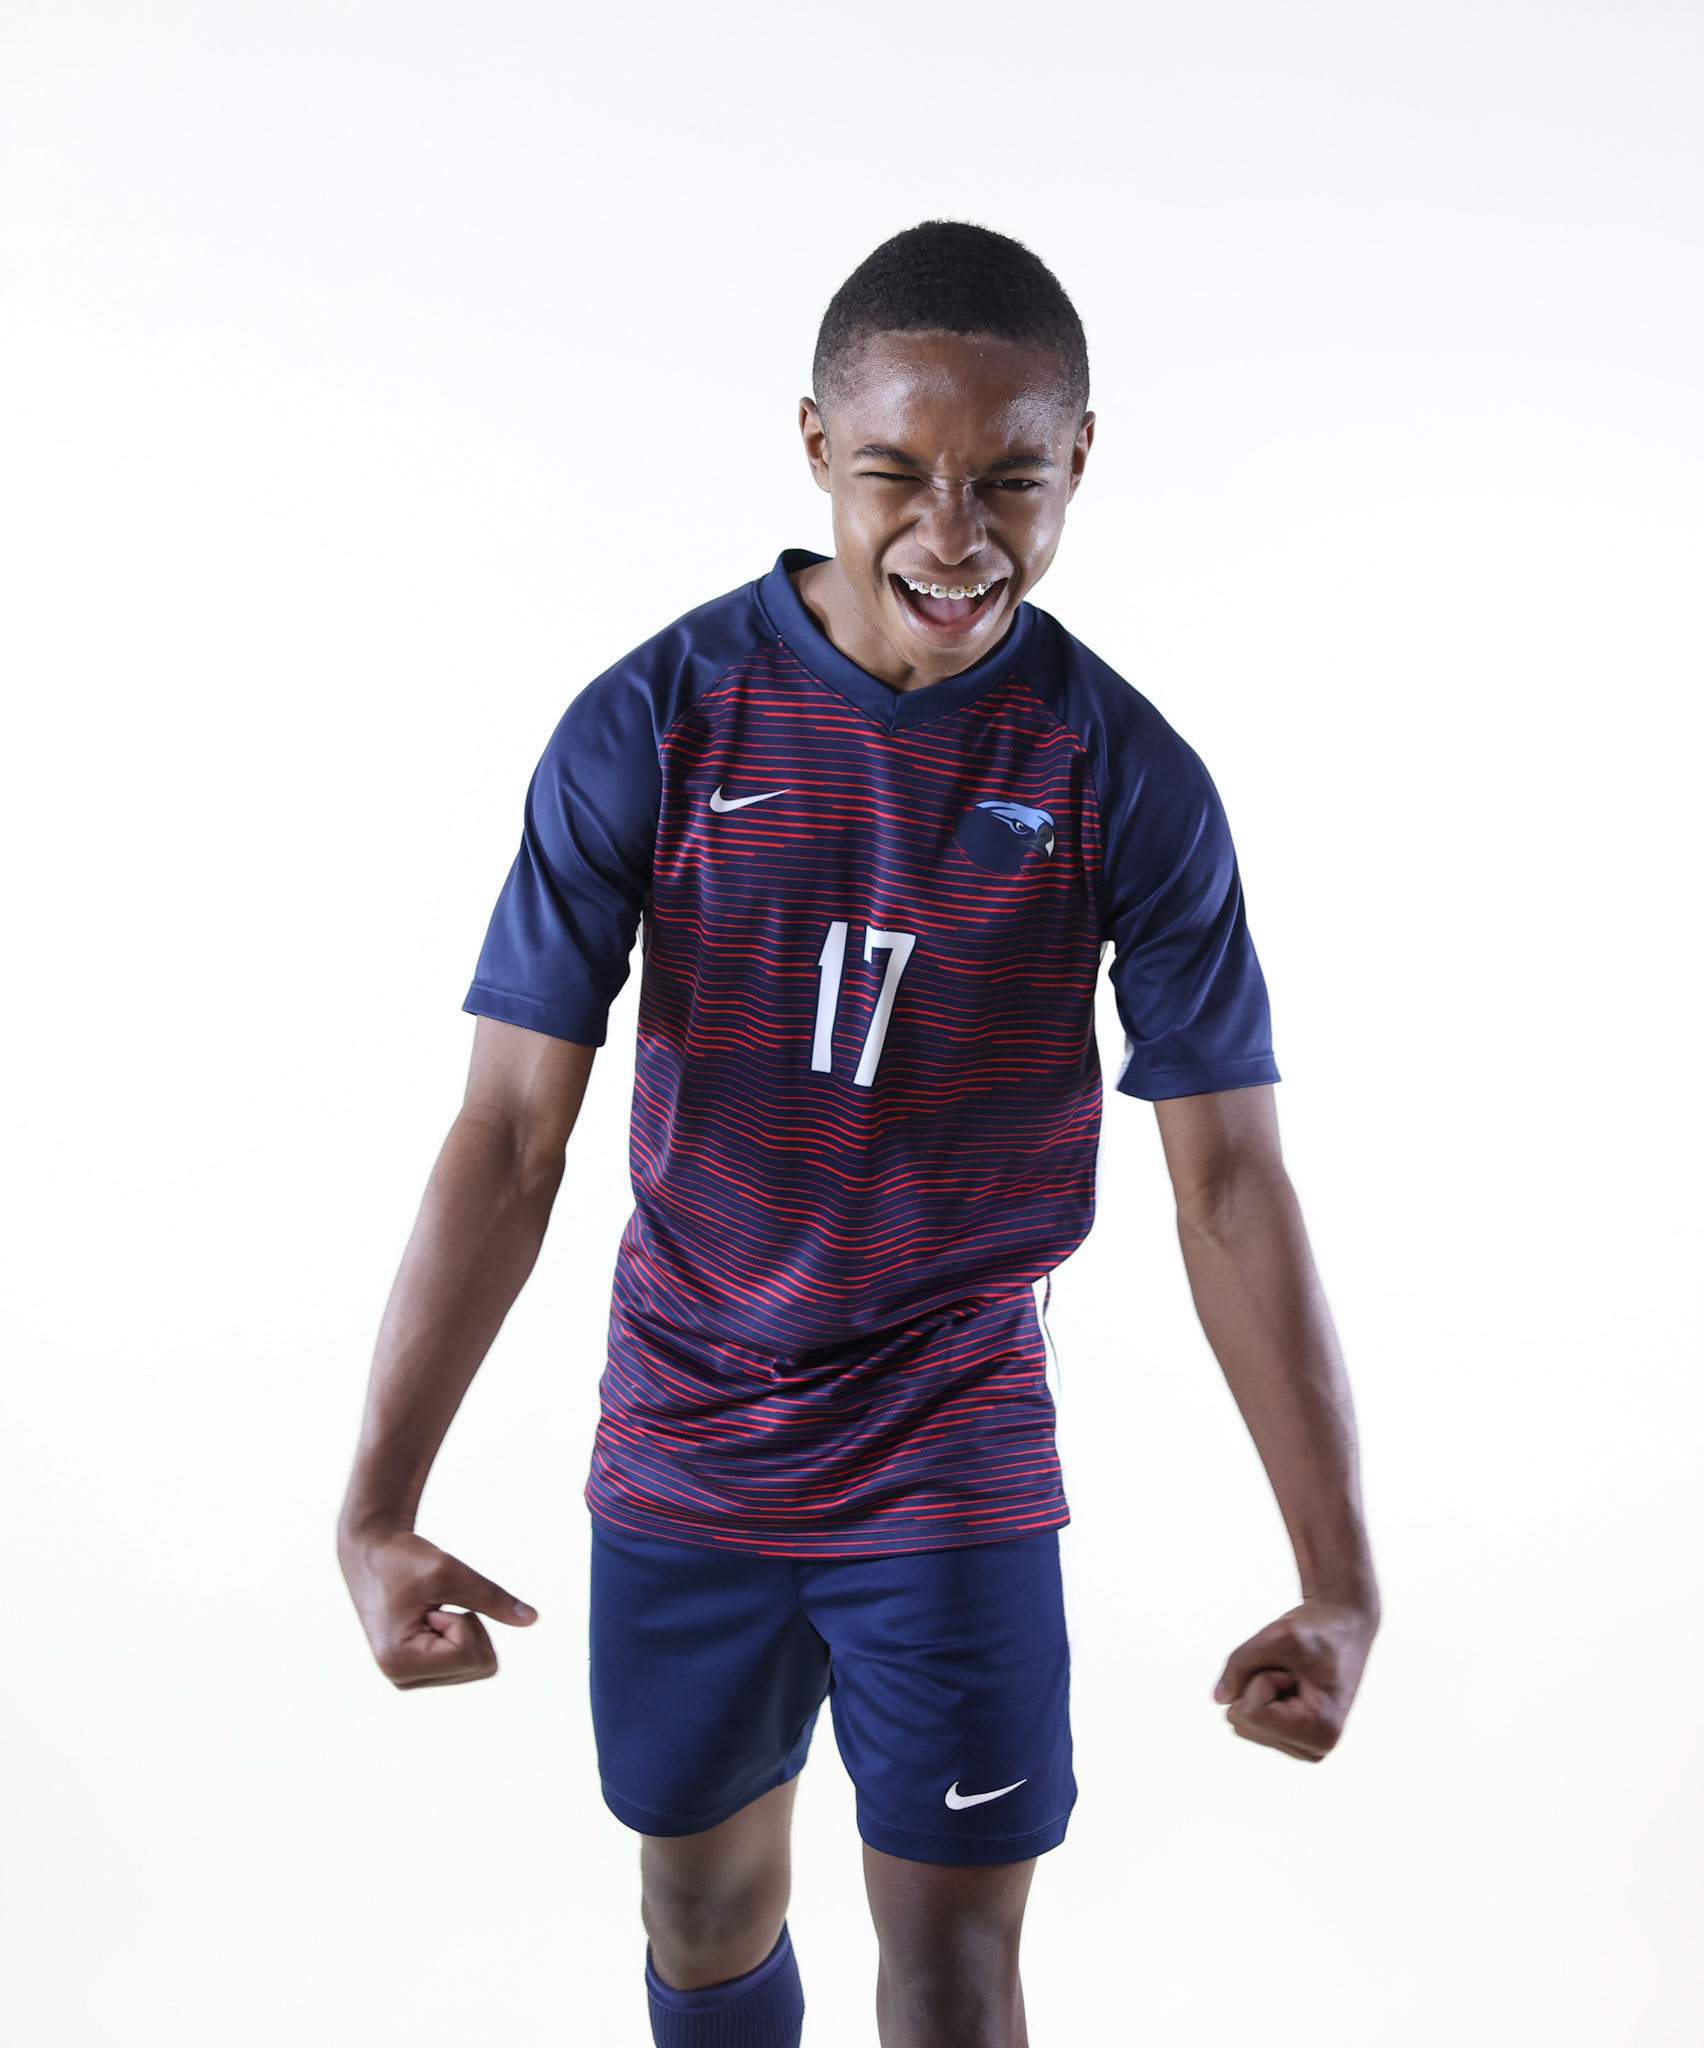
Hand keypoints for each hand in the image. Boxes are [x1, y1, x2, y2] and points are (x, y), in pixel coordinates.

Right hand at [339, 1525, 536, 1688]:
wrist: (371, 1552)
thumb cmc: (405, 1558)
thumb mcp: (450, 1572)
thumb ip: (492, 1598)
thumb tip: (531, 1619)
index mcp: (401, 1664)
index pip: (472, 1655)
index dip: (464, 1619)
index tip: (432, 1604)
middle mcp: (402, 1679)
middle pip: (481, 1666)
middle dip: (468, 1628)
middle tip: (434, 1607)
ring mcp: (410, 1679)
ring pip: (478, 1666)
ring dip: (463, 1631)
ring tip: (430, 1612)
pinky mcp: (419, 1671)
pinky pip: (469, 1661)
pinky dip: (460, 1634)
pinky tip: (430, 1619)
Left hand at [1213, 1597, 1376, 1760]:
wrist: (1343, 1627)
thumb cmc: (1316, 1630)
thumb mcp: (1277, 1636)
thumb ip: (1240, 1664)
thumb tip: (1218, 1699)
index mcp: (1319, 1732)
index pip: (1250, 1713)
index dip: (1260, 1679)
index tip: (1291, 1668)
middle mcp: (1312, 1750)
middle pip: (1242, 1722)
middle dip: (1258, 1685)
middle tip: (1292, 1671)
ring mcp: (1300, 1749)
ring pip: (1241, 1722)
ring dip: (1258, 1689)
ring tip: (1292, 1677)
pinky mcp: (1289, 1740)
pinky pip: (1246, 1721)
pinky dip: (1258, 1695)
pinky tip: (1289, 1686)